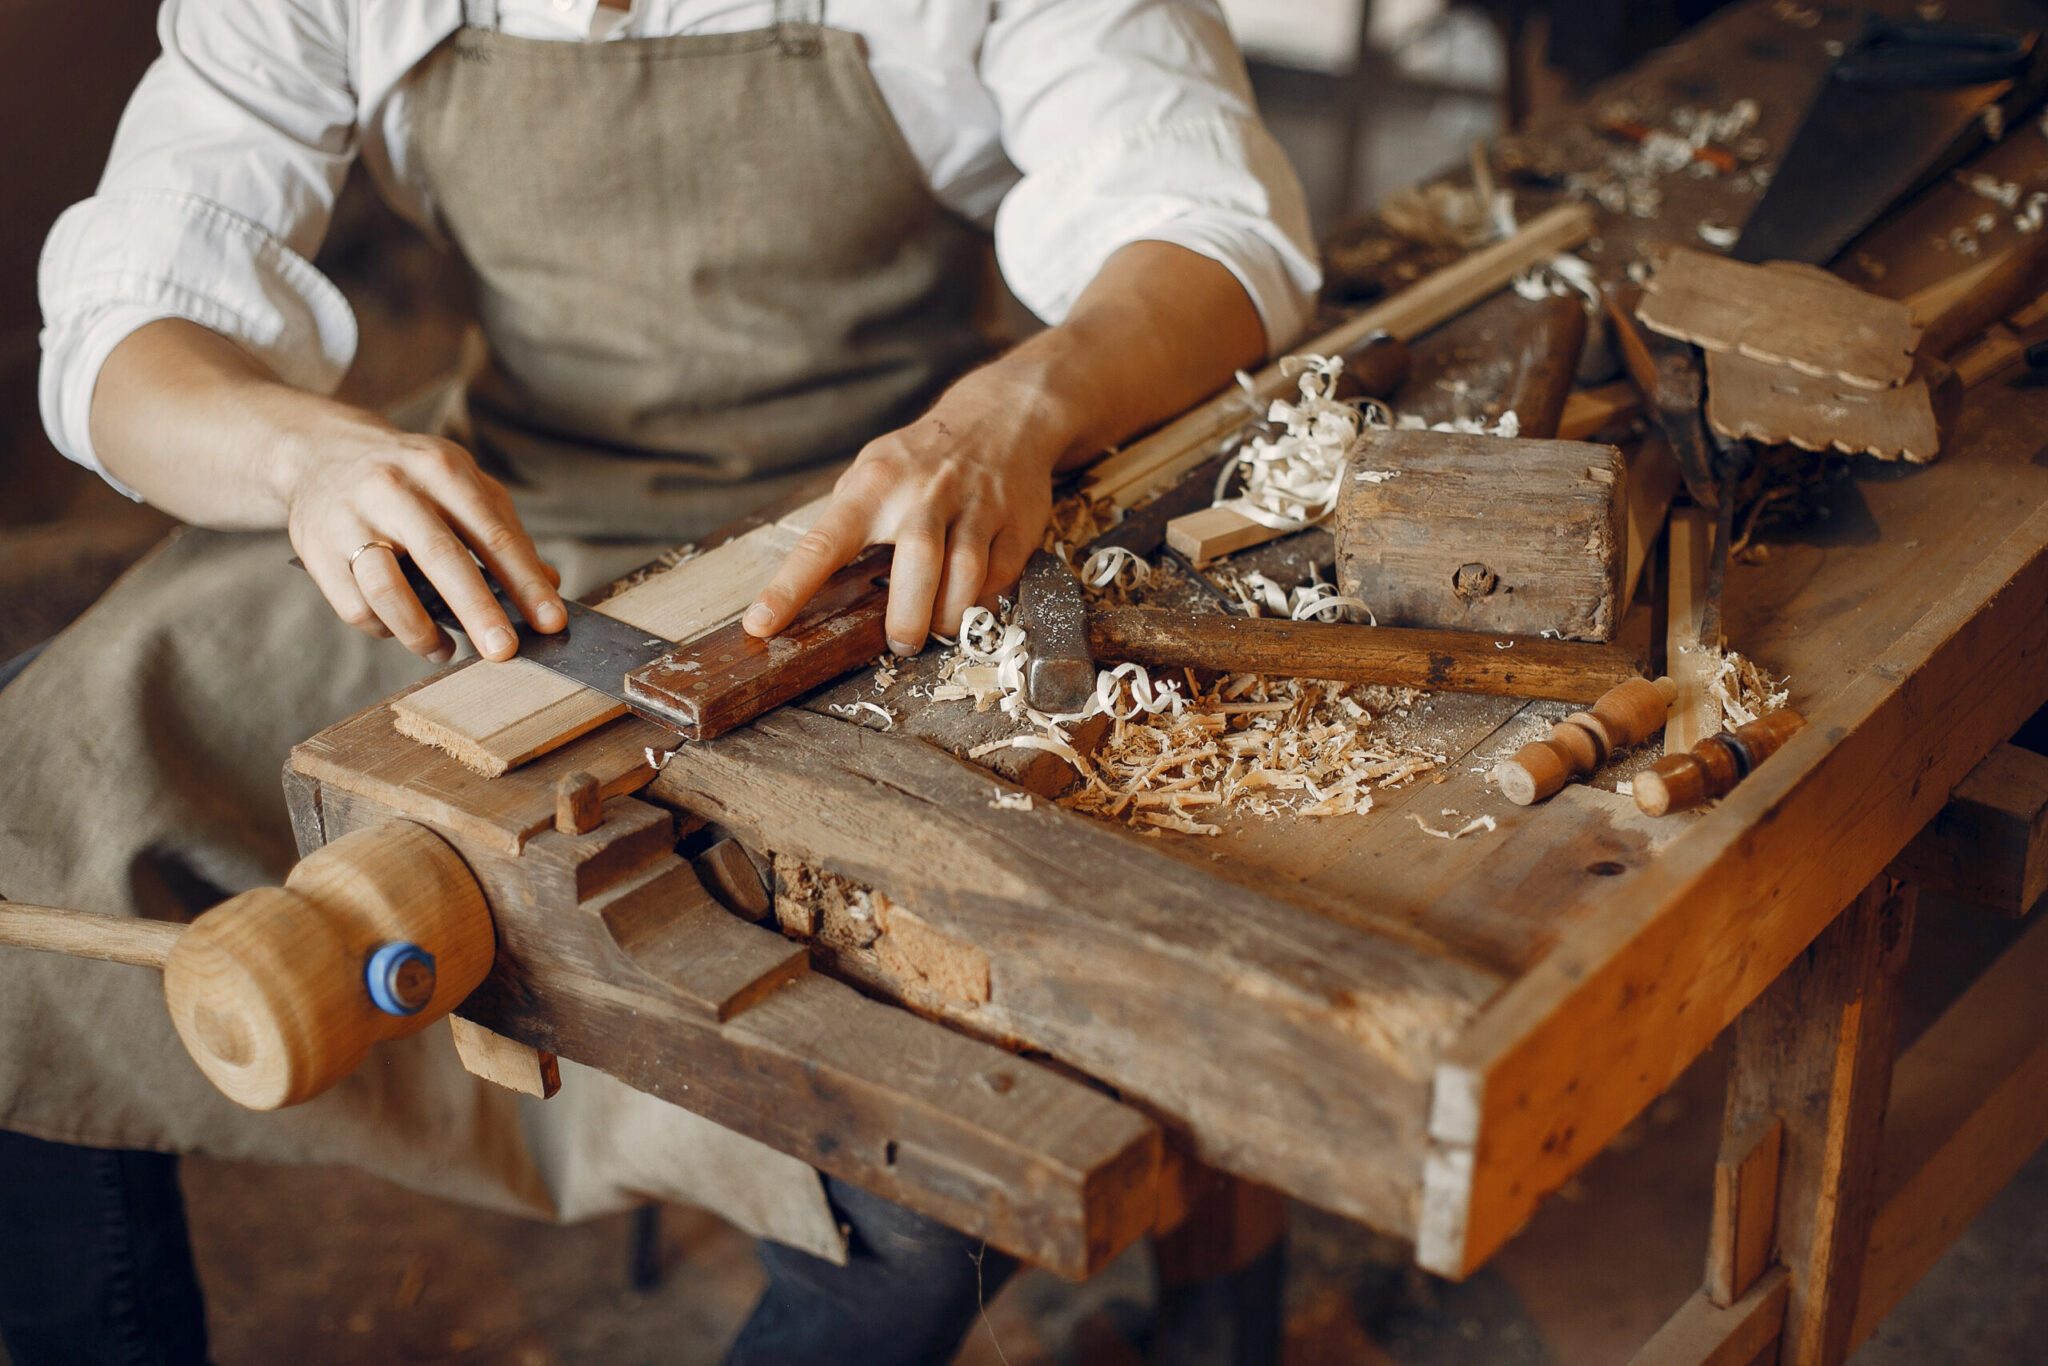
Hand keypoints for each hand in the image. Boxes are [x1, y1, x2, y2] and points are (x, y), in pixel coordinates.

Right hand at [285, 423, 564, 663]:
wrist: (321, 451)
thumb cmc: (410, 478)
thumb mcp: (462, 483)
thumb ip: (504, 530)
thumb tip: (550, 584)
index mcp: (441, 469)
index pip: (492, 533)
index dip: (525, 582)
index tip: (552, 621)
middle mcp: (394, 489)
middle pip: (443, 559)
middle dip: (479, 611)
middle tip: (506, 652)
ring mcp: (350, 518)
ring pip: (388, 590)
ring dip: (422, 633)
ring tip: (446, 652)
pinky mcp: (315, 549)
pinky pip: (355, 606)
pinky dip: (385, 629)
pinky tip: (403, 631)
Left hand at [743, 381, 1065, 654]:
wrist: (1002, 415)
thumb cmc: (921, 459)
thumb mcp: (873, 472)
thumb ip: (848, 522)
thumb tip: (812, 587)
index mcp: (873, 485)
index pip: (822, 543)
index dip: (789, 588)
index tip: (761, 625)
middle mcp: (925, 492)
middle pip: (917, 561)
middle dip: (907, 614)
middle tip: (900, 643)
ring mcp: (976, 505)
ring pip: (967, 573)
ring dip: (949, 614)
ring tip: (936, 628)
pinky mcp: (1017, 522)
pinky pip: (1000, 574)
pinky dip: (982, 599)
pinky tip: (968, 600)